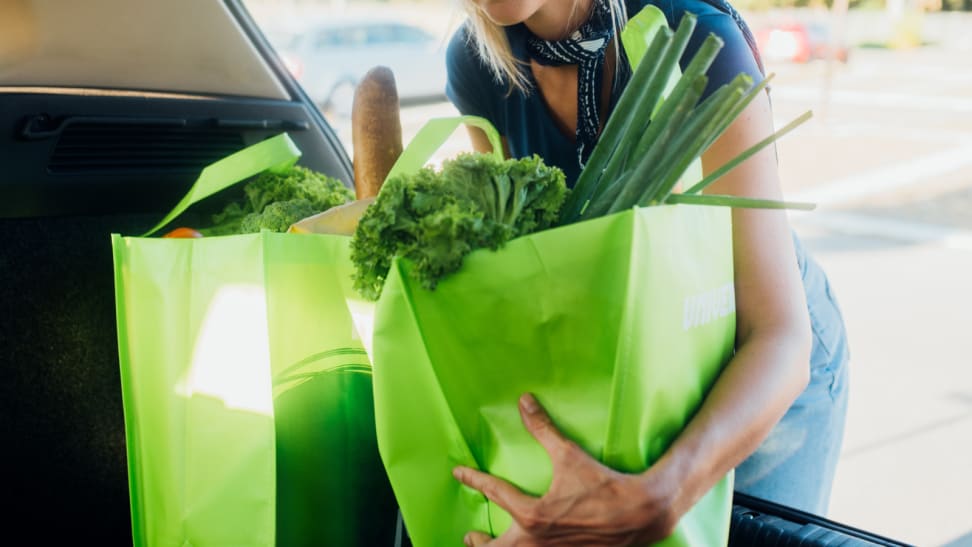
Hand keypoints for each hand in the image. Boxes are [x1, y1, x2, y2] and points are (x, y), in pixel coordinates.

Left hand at [452, 393, 683, 546]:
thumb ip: (543, 429)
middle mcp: (537, 542)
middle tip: (471, 535)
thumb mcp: (569, 455)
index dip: (473, 480)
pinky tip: (527, 546)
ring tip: (488, 545)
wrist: (639, 514)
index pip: (494, 493)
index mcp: (532, 516)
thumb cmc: (603, 485)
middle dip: (479, 544)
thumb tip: (525, 402)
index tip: (459, 473)